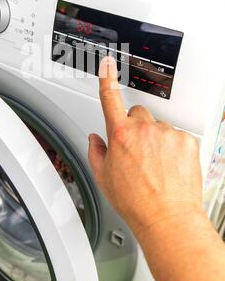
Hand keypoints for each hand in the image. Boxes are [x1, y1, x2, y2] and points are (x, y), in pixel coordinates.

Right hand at [88, 57, 202, 237]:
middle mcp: (144, 128)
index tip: (108, 64)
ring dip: (157, 139)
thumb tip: (95, 140)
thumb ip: (96, 152)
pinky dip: (174, 148)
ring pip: (159, 127)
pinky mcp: (186, 140)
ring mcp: (166, 133)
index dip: (107, 78)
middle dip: (137, 127)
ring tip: (158, 165)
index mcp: (120, 134)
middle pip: (138, 114)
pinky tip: (171, 166)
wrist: (167, 217)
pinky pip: (177, 136)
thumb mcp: (104, 178)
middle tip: (139, 151)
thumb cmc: (136, 201)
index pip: (110, 98)